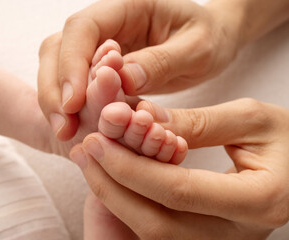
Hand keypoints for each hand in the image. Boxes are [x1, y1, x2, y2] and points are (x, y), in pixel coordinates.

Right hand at [38, 0, 245, 140]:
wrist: (212, 38)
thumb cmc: (209, 37)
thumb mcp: (197, 48)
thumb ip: (161, 61)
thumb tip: (122, 82)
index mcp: (127, 6)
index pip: (84, 28)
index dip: (72, 64)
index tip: (73, 103)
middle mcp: (106, 22)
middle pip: (59, 47)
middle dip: (54, 88)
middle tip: (63, 127)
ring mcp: (99, 44)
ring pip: (58, 65)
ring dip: (56, 100)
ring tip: (65, 132)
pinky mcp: (100, 65)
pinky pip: (75, 82)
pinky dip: (69, 106)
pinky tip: (75, 127)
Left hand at [71, 98, 288, 238]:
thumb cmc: (288, 141)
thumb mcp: (251, 120)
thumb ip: (198, 123)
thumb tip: (143, 121)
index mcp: (258, 200)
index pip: (178, 190)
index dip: (131, 166)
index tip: (97, 139)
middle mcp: (237, 234)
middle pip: (158, 222)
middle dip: (113, 186)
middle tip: (85, 150)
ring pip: (153, 233)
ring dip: (115, 197)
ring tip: (90, 161)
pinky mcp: (207, 239)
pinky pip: (159, 230)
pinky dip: (130, 204)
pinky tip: (112, 177)